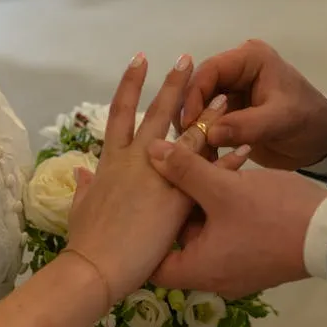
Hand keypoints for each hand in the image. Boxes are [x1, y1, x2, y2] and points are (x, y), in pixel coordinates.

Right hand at [65, 54, 247, 303]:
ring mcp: (160, 177)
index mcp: (111, 160)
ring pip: (189, 138)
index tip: (140, 61)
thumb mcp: (80, 207)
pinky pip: (211, 175)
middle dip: (174, 85)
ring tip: (227, 95)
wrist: (98, 267)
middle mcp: (137, 160)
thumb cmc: (86, 240)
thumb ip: (85, 186)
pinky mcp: (179, 199)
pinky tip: (246, 148)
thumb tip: (81, 171)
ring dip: (209, 116)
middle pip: (158, 113)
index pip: (120, 111)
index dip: (130, 84)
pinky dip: (229, 161)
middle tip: (188, 59)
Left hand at [145, 139, 326, 298]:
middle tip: (161, 176)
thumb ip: (184, 168)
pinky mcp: (257, 258)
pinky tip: (222, 177)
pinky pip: (227, 235)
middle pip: (179, 244)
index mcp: (199, 270)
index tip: (136, 207)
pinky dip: (220, 210)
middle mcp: (215, 278)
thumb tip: (150, 151)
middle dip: (173, 209)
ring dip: (199, 205)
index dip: (142, 236)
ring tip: (190, 169)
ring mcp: (239, 271)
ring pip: (205, 235)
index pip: (153, 265)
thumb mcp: (223, 187)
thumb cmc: (272, 214)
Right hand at [178, 39, 326, 169]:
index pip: (211, 70)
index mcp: (250, 59)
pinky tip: (198, 153)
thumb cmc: (309, 122)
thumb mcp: (281, 121)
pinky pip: (206, 121)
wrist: (323, 142)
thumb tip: (210, 133)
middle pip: (199, 87)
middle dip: (191, 113)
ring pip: (198, 105)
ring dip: (193, 127)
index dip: (195, 94)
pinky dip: (201, 137)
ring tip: (190, 149)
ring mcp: (230, 91)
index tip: (189, 122)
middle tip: (185, 140)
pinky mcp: (228, 112)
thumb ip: (247, 125)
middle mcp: (236, 70)